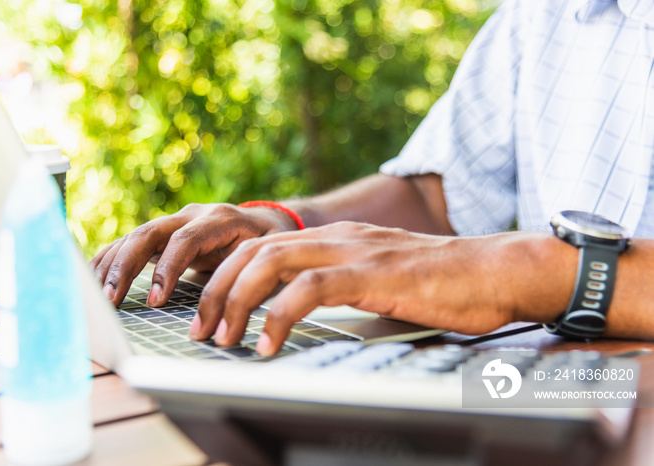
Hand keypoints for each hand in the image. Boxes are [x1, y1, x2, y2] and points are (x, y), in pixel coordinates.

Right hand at [91, 203, 298, 306]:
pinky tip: (93, 279)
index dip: (168, 268)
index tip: (156, 300)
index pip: (185, 240)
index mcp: (219, 219)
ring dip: (112, 266)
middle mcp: (192, 215)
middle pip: (150, 233)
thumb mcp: (267, 257)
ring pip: (135, 237)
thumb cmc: (270, 246)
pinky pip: (130, 243)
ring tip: (97, 296)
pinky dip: (110, 260)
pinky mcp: (163, 235)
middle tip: (111, 299)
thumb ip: (248, 274)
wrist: (267, 224)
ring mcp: (174, 222)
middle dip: (126, 266)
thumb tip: (230, 310)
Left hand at [193, 221, 518, 355]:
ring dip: (237, 300)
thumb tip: (305, 309)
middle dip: (218, 288)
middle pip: (254, 250)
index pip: (262, 246)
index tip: (210, 311)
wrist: (496, 270)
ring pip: (272, 262)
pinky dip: (279, 315)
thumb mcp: (378, 279)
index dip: (227, 276)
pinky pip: (311, 288)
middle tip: (201, 327)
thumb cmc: (442, 283)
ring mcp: (355, 251)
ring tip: (223, 337)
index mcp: (335, 239)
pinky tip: (268, 344)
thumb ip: (342, 285)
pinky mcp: (374, 273)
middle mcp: (337, 237)